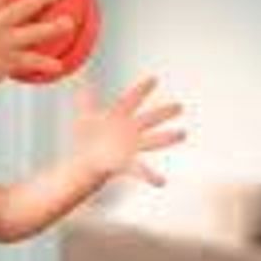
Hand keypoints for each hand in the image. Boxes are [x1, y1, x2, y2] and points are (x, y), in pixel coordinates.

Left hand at [70, 76, 184, 185]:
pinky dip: (151, 176)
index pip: (131, 100)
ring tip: (182, 134)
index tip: (154, 78)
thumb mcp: (86, 119)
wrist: (86, 163)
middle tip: (180, 107)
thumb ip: (85, 101)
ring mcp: (130, 148)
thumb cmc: (89, 140)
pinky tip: (161, 182)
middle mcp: (129, 132)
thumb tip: (78, 82)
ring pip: (152, 141)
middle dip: (163, 113)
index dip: (141, 89)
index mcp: (119, 118)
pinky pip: (141, 170)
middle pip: (148, 119)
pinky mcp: (127, 164)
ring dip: (166, 138)